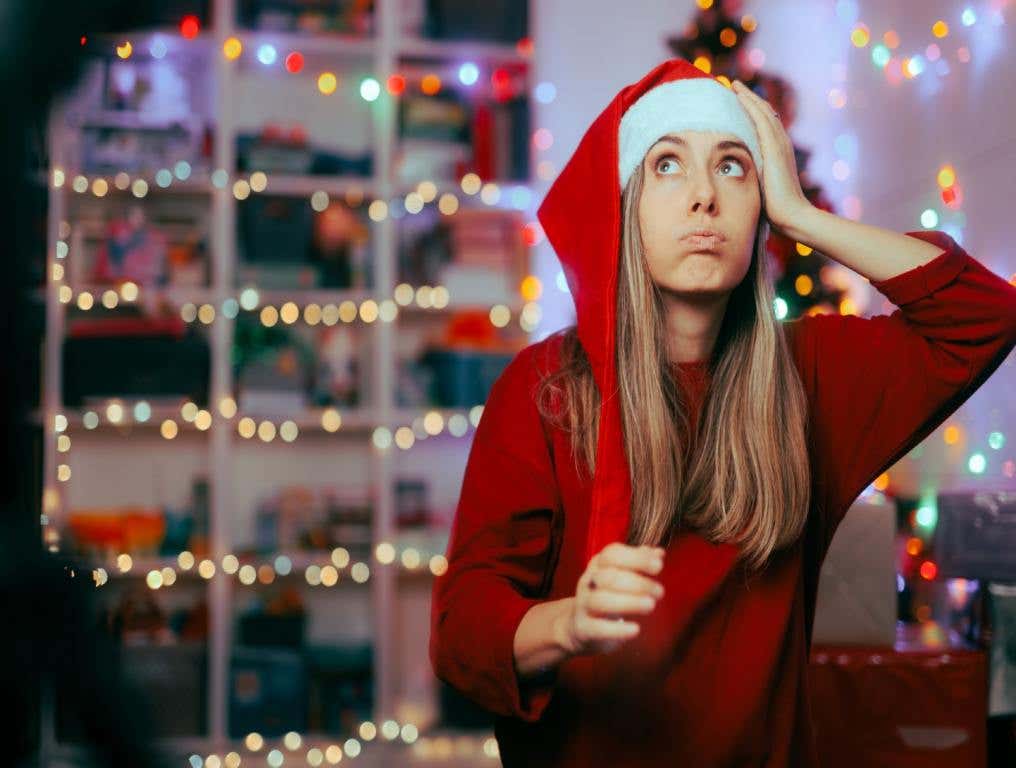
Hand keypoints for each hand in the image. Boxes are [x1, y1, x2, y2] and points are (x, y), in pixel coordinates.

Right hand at [559, 543, 665, 655]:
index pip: (612, 554)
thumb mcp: (622, 576)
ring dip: (629, 602)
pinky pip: (597, 628)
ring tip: (650, 606)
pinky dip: (617, 629)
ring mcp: (584, 605)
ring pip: (600, 600)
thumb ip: (640, 563)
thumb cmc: (609, 596)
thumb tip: (659, 553)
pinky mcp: (583, 628)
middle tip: (659, 592)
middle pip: (608, 576)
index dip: (636, 558)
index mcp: (598, 565)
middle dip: (637, 583)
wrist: (581, 625)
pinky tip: (635, 629)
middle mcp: (589, 582)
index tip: (659, 566)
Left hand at [731, 79, 811, 234]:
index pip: (764, 125)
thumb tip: (733, 179)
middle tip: (733, 86)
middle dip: (749, 99)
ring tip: (734, 85)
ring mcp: (780, 144)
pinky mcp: (775, 147)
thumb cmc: (773, 209)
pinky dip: (751, 105)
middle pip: (764, 113)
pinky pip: (761, 119)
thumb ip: (750, 177)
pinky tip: (739, 95)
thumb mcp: (758, 187)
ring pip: (763, 111)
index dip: (751, 111)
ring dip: (748, 97)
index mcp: (777, 152)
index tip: (735, 102)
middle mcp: (781, 143)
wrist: (790, 216)